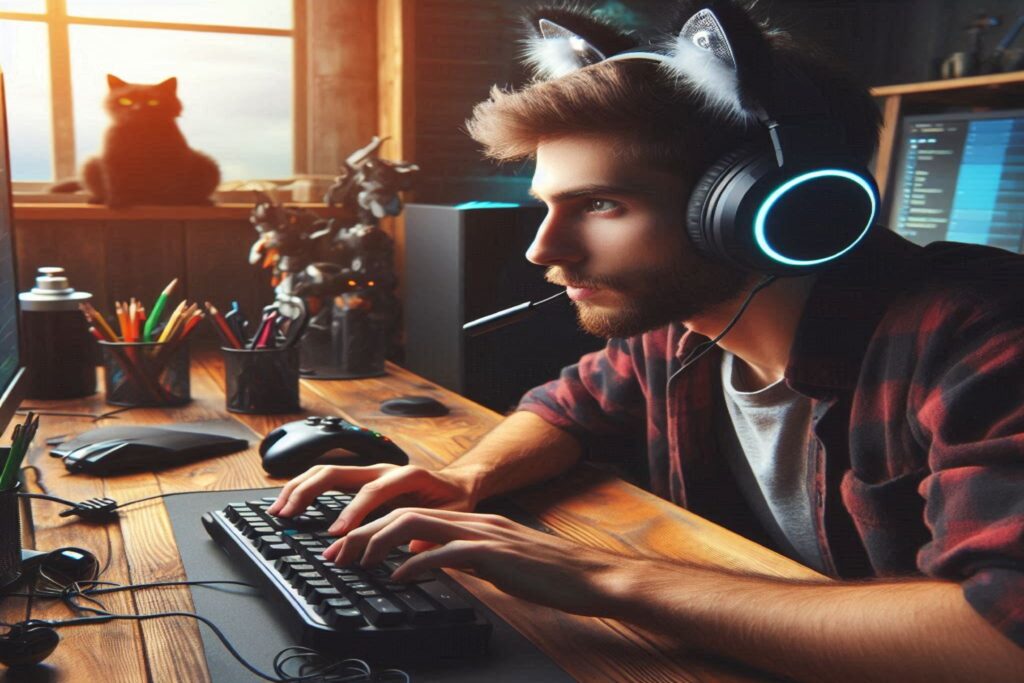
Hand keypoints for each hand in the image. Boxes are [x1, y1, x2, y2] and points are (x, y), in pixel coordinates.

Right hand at [266, 464, 477, 535]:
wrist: (457, 482)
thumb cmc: (453, 500)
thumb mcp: (452, 516)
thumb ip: (435, 531)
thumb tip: (416, 549)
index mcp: (406, 476)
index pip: (372, 491)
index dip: (353, 512)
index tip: (337, 534)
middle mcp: (383, 469)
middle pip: (338, 471)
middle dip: (308, 492)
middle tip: (288, 515)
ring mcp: (369, 470)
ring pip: (326, 470)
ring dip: (299, 488)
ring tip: (278, 509)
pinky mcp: (361, 477)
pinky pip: (327, 477)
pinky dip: (304, 487)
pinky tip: (290, 502)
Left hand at [323, 507, 630, 616]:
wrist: (589, 576)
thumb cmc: (547, 575)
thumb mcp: (495, 561)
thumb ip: (461, 556)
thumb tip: (427, 561)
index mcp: (473, 521)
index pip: (413, 513)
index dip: (375, 528)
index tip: (348, 548)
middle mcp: (475, 520)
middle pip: (406, 511)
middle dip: (365, 531)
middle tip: (337, 553)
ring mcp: (485, 533)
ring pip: (419, 523)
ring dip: (381, 541)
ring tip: (358, 560)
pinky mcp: (495, 554)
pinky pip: (447, 552)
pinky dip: (418, 562)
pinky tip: (400, 577)